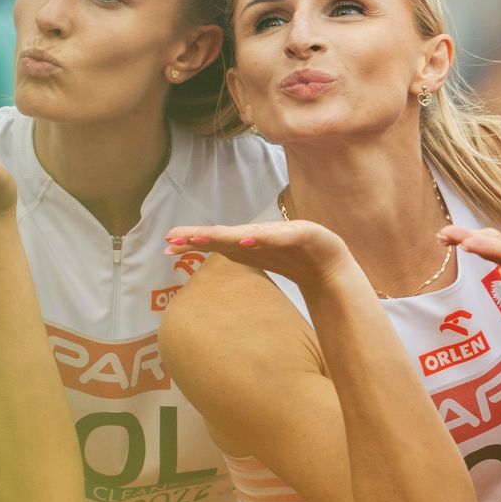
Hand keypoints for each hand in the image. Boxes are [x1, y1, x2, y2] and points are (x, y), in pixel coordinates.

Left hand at [164, 219, 354, 290]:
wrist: (331, 267)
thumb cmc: (298, 258)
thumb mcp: (266, 256)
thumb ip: (243, 251)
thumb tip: (220, 250)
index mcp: (251, 241)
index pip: (218, 239)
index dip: (195, 238)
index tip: (169, 242)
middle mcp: (262, 236)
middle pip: (228, 235)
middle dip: (202, 236)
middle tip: (174, 238)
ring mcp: (282, 235)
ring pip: (249, 235)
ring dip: (224, 236)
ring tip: (198, 238)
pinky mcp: (302, 235)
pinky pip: (281, 236)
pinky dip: (263, 237)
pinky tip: (248, 239)